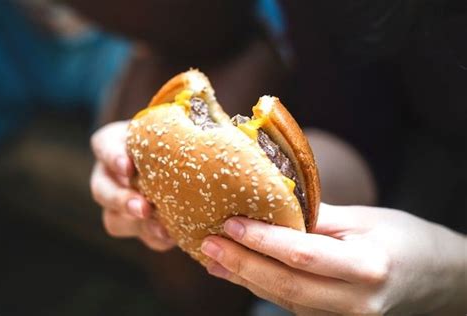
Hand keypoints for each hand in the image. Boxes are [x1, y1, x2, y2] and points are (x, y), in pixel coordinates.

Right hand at [90, 121, 174, 250]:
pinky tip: (173, 236)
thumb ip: (184, 125)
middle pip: (102, 190)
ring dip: (137, 225)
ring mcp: (120, 204)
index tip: (128, 166)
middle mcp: (110, 175)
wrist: (185, 160)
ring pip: (114, 219)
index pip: (104, 145)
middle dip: (121, 200)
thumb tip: (218, 128)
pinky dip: (156, 238)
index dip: (113, 157)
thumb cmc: (180, 136)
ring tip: (161, 229)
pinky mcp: (137, 225)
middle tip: (143, 207)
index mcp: (115, 144)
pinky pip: (140, 236)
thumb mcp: (178, 126)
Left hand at [201, 204, 465, 314]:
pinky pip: (290, 303)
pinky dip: (261, 286)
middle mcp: (354, 302)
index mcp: (368, 267)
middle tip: (208, 244)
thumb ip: (319, 217)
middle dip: (241, 265)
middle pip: (286, 285)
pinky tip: (238, 271)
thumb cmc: (404, 239)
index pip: (303, 255)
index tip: (231, 223)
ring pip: (283, 298)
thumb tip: (272, 206)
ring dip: (244, 278)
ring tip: (212, 257)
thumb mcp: (366, 218)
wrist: (434, 278)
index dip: (263, 240)